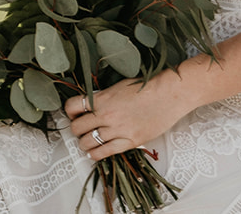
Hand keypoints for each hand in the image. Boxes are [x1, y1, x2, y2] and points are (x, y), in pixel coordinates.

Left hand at [64, 77, 190, 162]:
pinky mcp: (129, 142)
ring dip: (84, 143)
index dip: (70, 111)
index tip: (74, 113)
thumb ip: (103, 97)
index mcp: (102, 98)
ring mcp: (117, 130)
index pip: (72, 107)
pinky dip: (95, 154)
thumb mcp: (119, 86)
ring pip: (87, 143)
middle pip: (77, 127)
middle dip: (76, 128)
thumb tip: (90, 105)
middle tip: (81, 128)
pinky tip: (95, 152)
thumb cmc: (148, 86)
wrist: (170, 94)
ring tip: (88, 141)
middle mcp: (106, 115)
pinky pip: (103, 153)